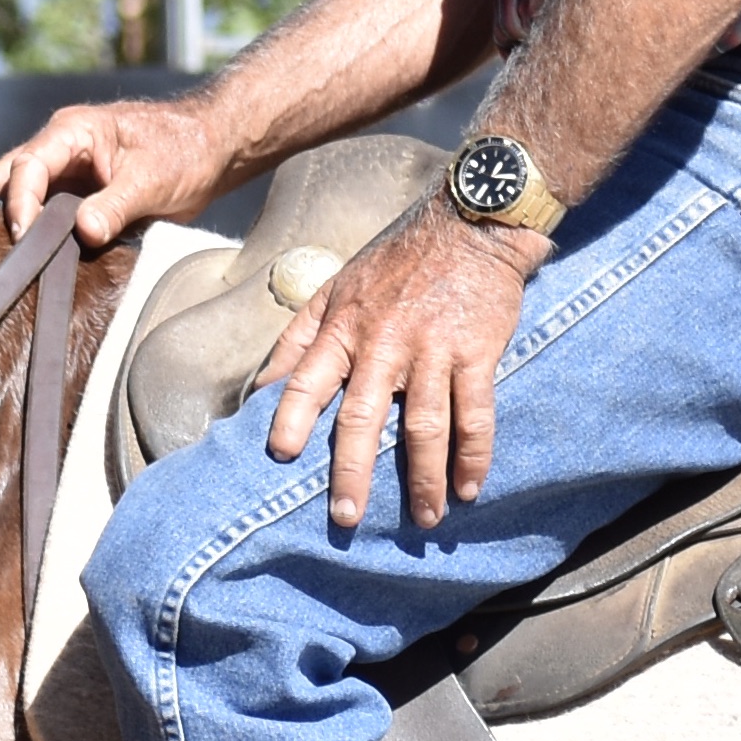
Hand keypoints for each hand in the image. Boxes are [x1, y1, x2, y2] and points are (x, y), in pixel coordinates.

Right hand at [0, 92, 234, 244]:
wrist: (212, 151)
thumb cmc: (184, 151)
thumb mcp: (151, 180)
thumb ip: (115, 206)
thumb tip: (85, 232)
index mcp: (73, 131)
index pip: (27, 165)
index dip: (20, 202)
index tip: (24, 239)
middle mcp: (61, 149)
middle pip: (11, 179)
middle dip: (15, 213)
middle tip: (31, 253)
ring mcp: (68, 173)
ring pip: (27, 199)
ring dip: (32, 228)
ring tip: (45, 261)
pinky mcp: (79, 197)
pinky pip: (51, 217)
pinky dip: (50, 237)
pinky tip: (60, 259)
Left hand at [261, 208, 544, 533]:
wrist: (471, 222)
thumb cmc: (399, 257)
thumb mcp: (337, 286)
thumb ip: (300, 336)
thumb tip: (263, 387)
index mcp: (344, 325)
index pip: (308, 377)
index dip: (293, 418)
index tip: (281, 456)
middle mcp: (383, 341)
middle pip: (363, 416)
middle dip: (353, 470)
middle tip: (347, 517)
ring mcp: (432, 348)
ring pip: (424, 426)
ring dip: (424, 479)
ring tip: (426, 519)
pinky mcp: (477, 352)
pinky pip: (474, 413)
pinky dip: (473, 455)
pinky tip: (470, 488)